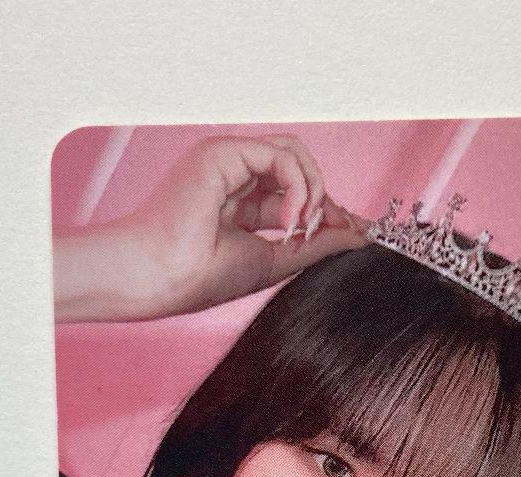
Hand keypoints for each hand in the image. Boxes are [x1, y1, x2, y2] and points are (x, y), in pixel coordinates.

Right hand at [54, 134, 369, 322]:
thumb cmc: (200, 277)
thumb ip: (315, 244)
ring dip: (312, 192)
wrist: (161, 278)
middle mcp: (234, 176)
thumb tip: (359, 235)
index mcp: (239, 202)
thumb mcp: (274, 260)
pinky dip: (298, 187)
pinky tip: (289, 219)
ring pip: (295, 154)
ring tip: (299, 228)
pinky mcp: (222, 153)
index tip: (357, 232)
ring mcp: (227, 161)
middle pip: (300, 168)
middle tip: (328, 232)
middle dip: (324, 199)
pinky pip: (281, 155)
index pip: (296, 191)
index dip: (327, 209)